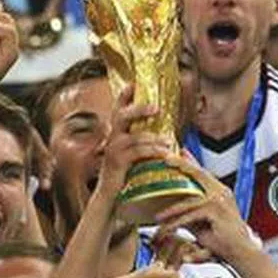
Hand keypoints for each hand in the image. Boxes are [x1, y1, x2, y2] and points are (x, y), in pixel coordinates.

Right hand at [96, 85, 170, 202]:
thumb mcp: (131, 155)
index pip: (118, 109)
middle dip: (139, 109)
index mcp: (115, 133)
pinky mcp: (118, 162)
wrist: (109, 194)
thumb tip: (164, 134)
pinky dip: (153, 152)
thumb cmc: (122, 174)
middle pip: (122, 116)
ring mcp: (113, 150)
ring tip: (169, 140)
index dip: (124, 96)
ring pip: (135, 137)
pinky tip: (165, 154)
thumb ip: (140, 143)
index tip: (134, 83)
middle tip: (157, 107)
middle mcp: (112, 138)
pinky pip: (138, 153)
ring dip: (154, 137)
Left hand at [153, 155, 254, 263]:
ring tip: (158, 217)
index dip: (190, 162)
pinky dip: (177, 223)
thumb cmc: (223, 240)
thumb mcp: (202, 222)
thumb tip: (173, 206)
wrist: (240, 252)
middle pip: (199, 174)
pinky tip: (168, 228)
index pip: (203, 173)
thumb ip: (190, 211)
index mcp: (221, 192)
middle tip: (166, 158)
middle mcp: (222, 192)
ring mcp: (220, 200)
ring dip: (171, 210)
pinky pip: (191, 215)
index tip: (179, 152)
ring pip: (189, 201)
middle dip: (181, 164)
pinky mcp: (216, 211)